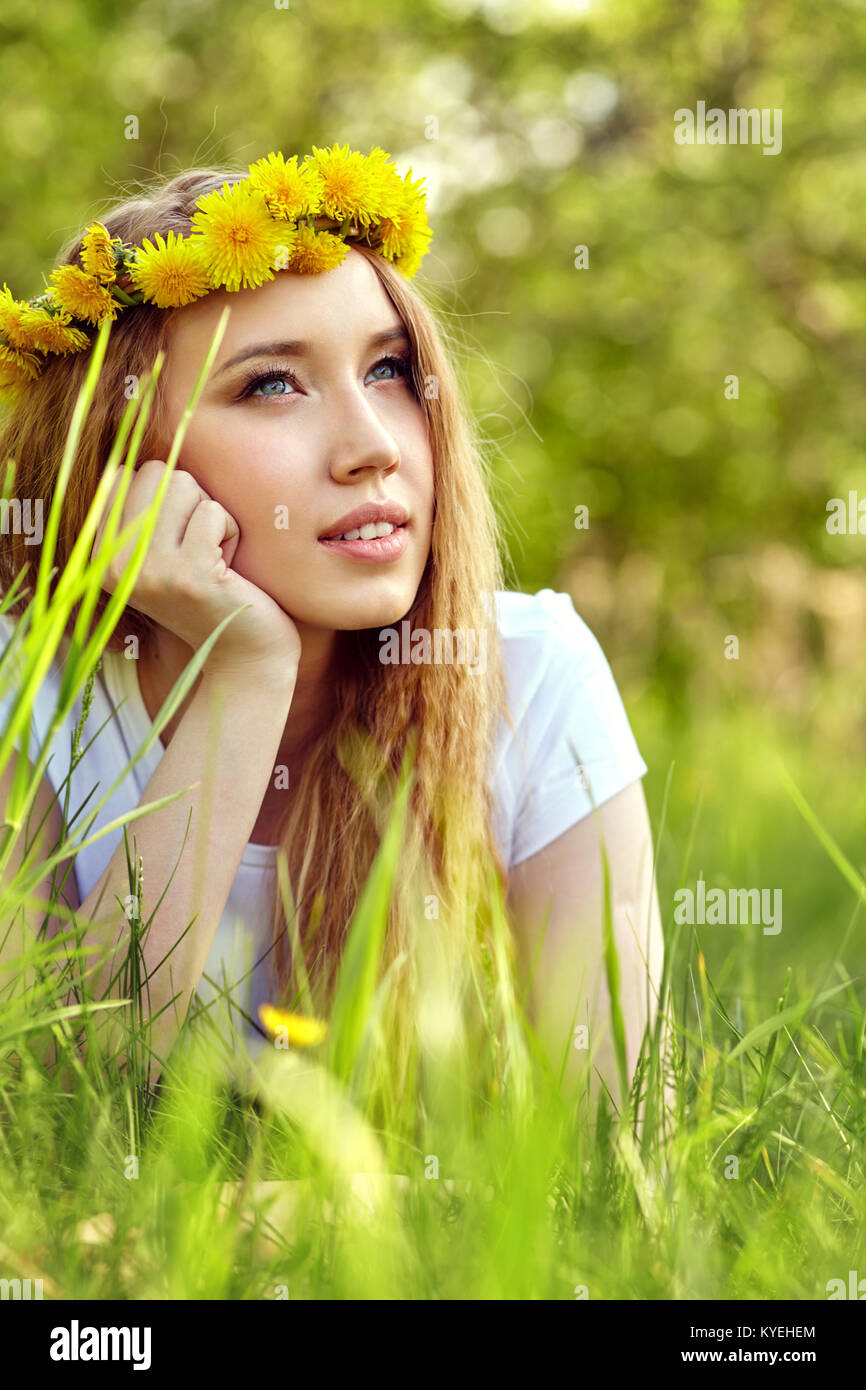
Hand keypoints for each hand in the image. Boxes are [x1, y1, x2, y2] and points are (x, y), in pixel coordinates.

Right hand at [91, 459, 301, 679]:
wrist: (243, 653)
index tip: (176, 536)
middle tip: (200, 546)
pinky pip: (213, 511)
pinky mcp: (189, 576)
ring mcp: (149, 571)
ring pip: (184, 485)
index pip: (120, 475)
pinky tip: (229, 568)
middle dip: (190, 498)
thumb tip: (140, 429)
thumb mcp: (164, 549)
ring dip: (212, 515)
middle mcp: (114, 565)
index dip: (163, 492)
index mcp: (101, 555)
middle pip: (155, 472)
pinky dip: (230, 530)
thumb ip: (146, 507)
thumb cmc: (212, 593)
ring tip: (213, 557)